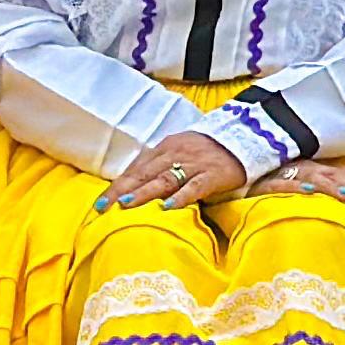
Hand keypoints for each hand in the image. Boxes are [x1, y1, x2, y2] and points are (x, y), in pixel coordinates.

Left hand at [102, 130, 248, 213]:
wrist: (244, 137)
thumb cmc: (206, 151)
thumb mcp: (178, 152)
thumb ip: (158, 167)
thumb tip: (132, 188)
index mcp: (164, 148)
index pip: (135, 169)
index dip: (116, 185)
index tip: (100, 202)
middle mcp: (175, 154)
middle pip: (143, 174)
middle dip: (121, 190)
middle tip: (104, 207)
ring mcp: (194, 164)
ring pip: (164, 180)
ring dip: (143, 193)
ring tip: (126, 204)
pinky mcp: (212, 175)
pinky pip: (194, 186)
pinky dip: (180, 197)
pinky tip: (168, 207)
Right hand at [249, 157, 344, 210]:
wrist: (226, 165)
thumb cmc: (264, 172)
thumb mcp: (298, 172)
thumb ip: (327, 171)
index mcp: (306, 166)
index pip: (336, 174)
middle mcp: (296, 167)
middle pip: (328, 176)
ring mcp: (278, 173)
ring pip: (308, 178)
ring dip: (328, 186)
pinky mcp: (260, 182)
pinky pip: (279, 185)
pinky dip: (295, 187)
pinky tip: (309, 192)